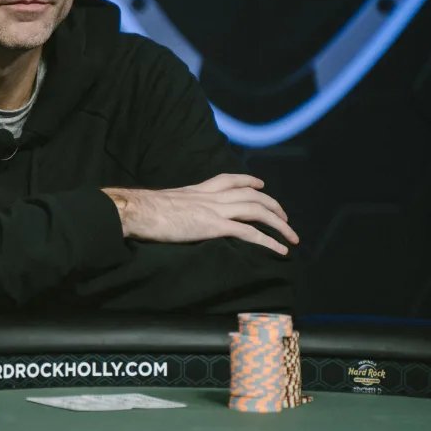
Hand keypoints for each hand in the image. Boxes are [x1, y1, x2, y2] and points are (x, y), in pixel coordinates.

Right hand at [103, 173, 298, 254]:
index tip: (261, 183)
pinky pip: (249, 233)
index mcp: (198, 189)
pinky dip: (269, 241)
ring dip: (279, 224)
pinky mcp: (214, 226)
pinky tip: (280, 250)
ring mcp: (214, 210)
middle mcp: (211, 196)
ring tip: (291, 236)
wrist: (139, 211)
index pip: (230, 179)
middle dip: (273, 205)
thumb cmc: (145, 210)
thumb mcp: (166, 203)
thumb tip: (175, 214)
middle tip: (285, 218)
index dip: (249, 180)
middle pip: (252, 194)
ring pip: (257, 211)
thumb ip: (179, 206)